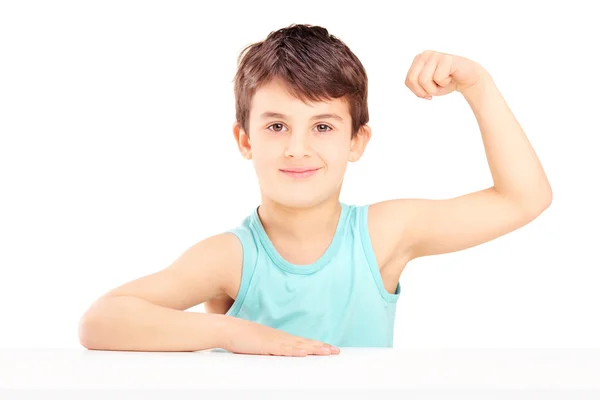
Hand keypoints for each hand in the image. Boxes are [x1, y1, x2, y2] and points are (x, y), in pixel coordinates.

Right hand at [220, 317, 339, 356]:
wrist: (227, 329)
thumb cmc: (240, 338)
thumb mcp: (258, 347)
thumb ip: (268, 351)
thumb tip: (275, 357)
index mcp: (279, 339)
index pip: (302, 343)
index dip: (316, 346)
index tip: (328, 348)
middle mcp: (280, 338)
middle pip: (305, 343)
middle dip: (321, 347)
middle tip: (336, 351)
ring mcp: (275, 341)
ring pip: (299, 346)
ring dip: (314, 349)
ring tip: (328, 352)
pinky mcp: (267, 346)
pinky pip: (284, 349)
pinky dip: (295, 351)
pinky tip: (305, 353)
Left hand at [405, 50, 485, 98]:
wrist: (467, 79)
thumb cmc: (445, 82)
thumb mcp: (426, 87)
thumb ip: (416, 86)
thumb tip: (416, 84)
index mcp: (418, 60)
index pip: (408, 80)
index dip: (419, 91)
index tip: (429, 92)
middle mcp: (424, 54)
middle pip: (414, 79)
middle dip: (425, 90)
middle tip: (436, 88)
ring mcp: (435, 55)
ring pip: (424, 80)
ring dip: (435, 88)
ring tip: (444, 82)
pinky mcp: (446, 58)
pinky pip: (438, 78)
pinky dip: (445, 83)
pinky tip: (450, 77)